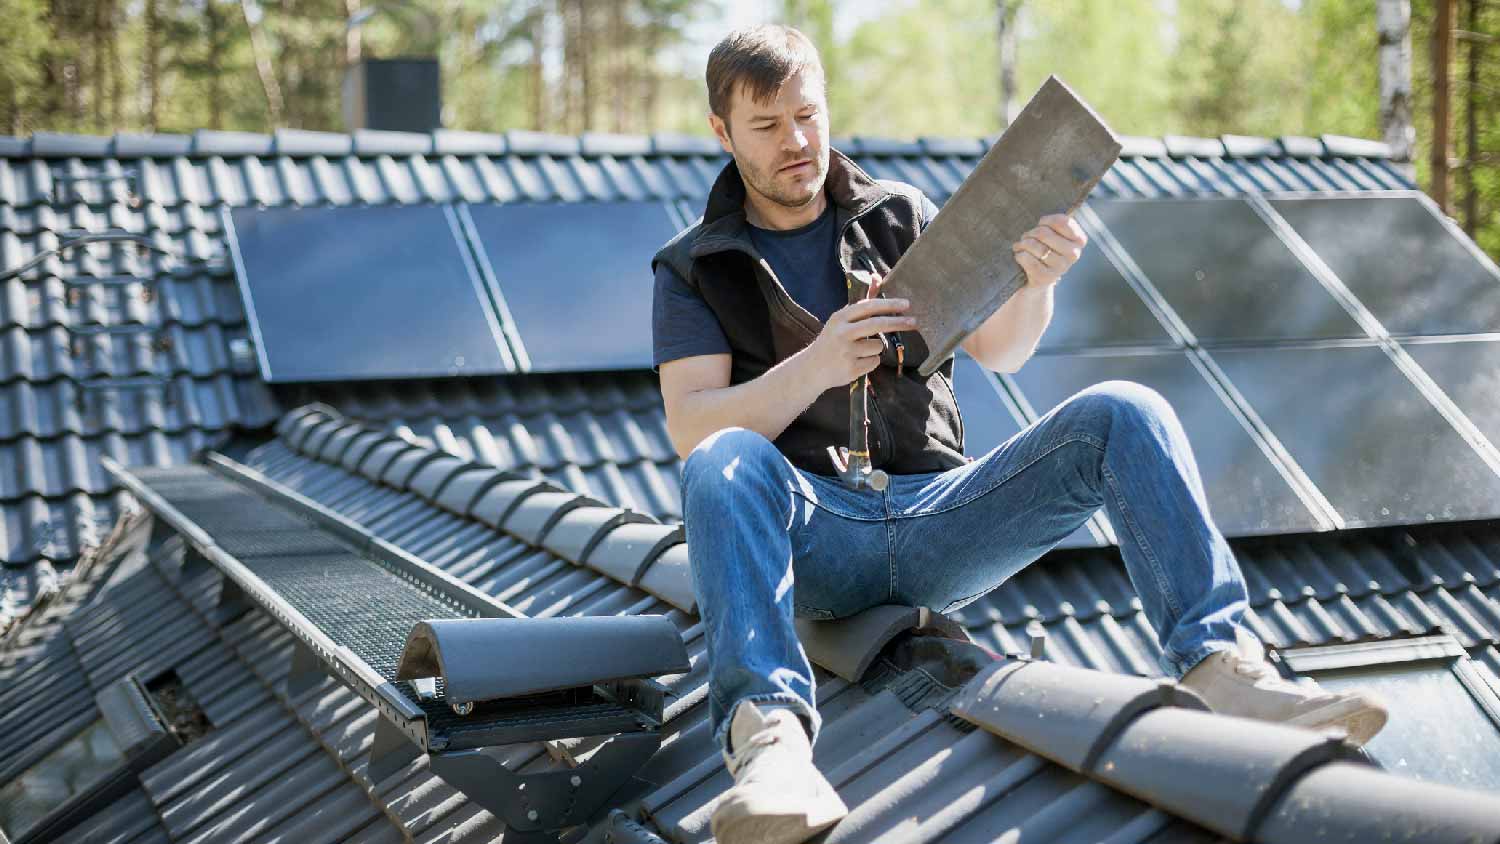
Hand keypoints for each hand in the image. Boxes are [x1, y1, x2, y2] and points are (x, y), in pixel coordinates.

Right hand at [803, 273, 916, 390]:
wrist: (812, 369)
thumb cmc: (832, 340)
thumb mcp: (842, 320)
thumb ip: (863, 301)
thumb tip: (877, 276)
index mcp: (840, 318)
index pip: (868, 307)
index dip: (889, 305)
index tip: (906, 304)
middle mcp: (842, 333)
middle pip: (876, 325)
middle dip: (897, 323)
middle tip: (914, 322)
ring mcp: (846, 352)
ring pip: (878, 347)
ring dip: (875, 349)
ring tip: (859, 352)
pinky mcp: (851, 369)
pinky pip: (874, 362)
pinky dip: (870, 362)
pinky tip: (856, 362)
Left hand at [1012, 213, 1086, 289]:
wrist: (1038, 281)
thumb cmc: (1045, 249)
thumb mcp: (1053, 234)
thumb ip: (1054, 223)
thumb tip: (1043, 222)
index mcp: (1079, 240)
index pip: (1062, 221)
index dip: (1046, 221)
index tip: (1041, 224)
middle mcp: (1074, 254)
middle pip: (1043, 233)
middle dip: (1031, 233)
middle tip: (1027, 238)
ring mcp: (1061, 267)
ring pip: (1033, 245)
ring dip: (1023, 244)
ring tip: (1022, 246)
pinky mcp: (1045, 277)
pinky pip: (1026, 258)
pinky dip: (1019, 255)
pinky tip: (1020, 256)